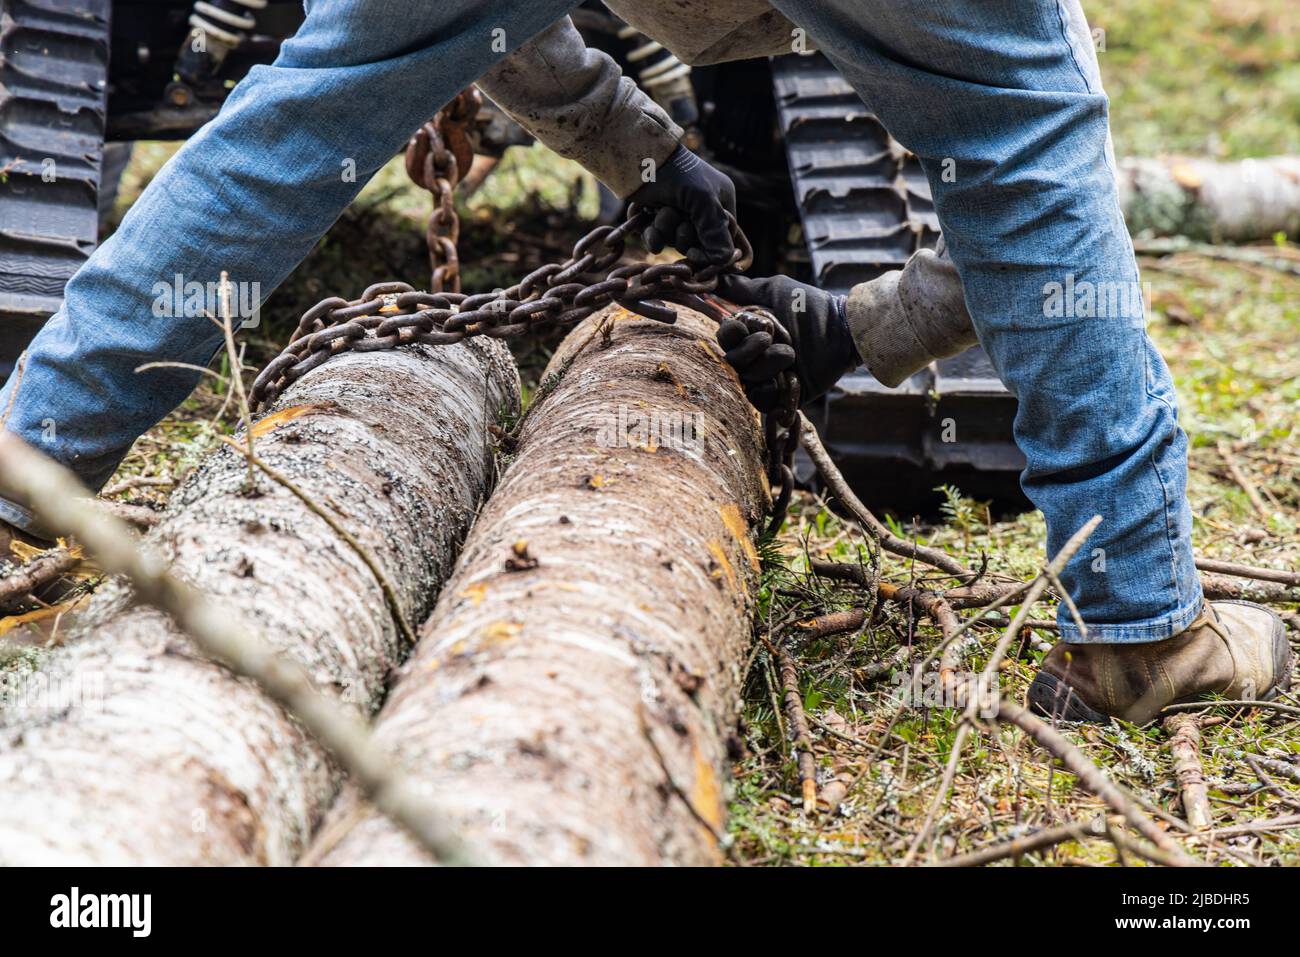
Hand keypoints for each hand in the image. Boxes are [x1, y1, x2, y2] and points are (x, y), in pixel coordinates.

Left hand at [628, 145, 737, 264]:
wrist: (637, 156)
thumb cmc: (676, 173)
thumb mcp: (702, 200)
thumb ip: (715, 231)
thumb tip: (725, 260)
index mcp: (721, 201)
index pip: (724, 238)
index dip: (710, 249)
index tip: (696, 253)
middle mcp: (701, 209)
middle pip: (698, 244)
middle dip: (683, 235)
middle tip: (677, 216)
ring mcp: (678, 214)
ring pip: (675, 243)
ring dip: (666, 230)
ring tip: (660, 208)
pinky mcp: (656, 218)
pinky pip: (657, 241)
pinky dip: (651, 234)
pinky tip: (648, 219)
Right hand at [714, 273, 859, 410]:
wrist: (842, 331)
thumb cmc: (811, 307)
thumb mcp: (776, 291)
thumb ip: (745, 288)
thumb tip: (716, 278)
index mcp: (750, 333)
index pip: (726, 339)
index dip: (731, 335)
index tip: (744, 327)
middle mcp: (755, 356)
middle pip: (733, 361)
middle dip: (750, 350)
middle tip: (772, 338)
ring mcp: (768, 378)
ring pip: (748, 381)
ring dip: (767, 366)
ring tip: (792, 354)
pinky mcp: (783, 396)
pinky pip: (763, 402)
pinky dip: (772, 391)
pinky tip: (790, 378)